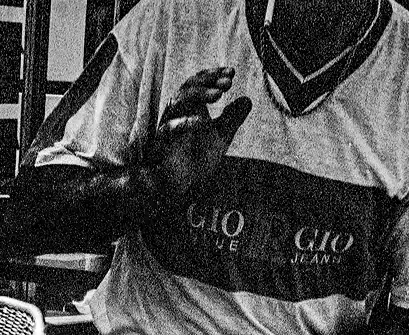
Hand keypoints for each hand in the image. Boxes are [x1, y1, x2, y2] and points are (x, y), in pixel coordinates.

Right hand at [142, 67, 251, 211]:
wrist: (180, 187)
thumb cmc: (196, 160)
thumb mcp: (220, 137)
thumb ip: (232, 118)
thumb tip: (247, 100)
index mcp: (190, 107)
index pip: (200, 83)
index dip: (215, 75)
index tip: (232, 73)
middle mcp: (178, 111)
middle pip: (189, 86)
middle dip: (209, 81)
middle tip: (228, 83)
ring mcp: (168, 125)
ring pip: (179, 100)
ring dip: (200, 94)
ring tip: (219, 95)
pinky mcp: (161, 143)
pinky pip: (170, 129)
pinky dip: (184, 123)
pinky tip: (201, 122)